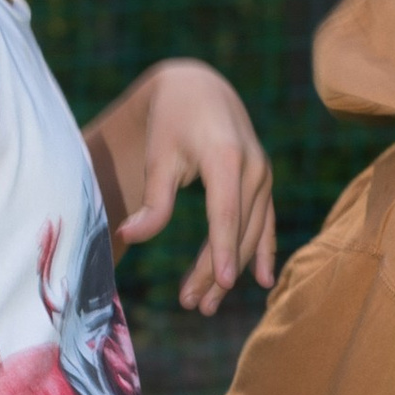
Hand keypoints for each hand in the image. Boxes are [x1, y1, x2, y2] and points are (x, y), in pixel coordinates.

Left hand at [88, 58, 277, 313]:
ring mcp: (262, 174)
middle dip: (218, 271)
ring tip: (208, 303)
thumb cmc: (171, 122)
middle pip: (237, 230)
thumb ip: (154, 200)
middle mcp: (252, 167)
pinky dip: (262, 250)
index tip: (223, 283)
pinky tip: (262, 280)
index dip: (224, 250)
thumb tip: (128, 237)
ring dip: (232, 267)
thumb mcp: (158, 157)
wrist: (199, 88)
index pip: (226, 213)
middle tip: (194, 305)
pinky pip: (265, 221)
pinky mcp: (263, 180)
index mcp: (226, 158)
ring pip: (250, 231)